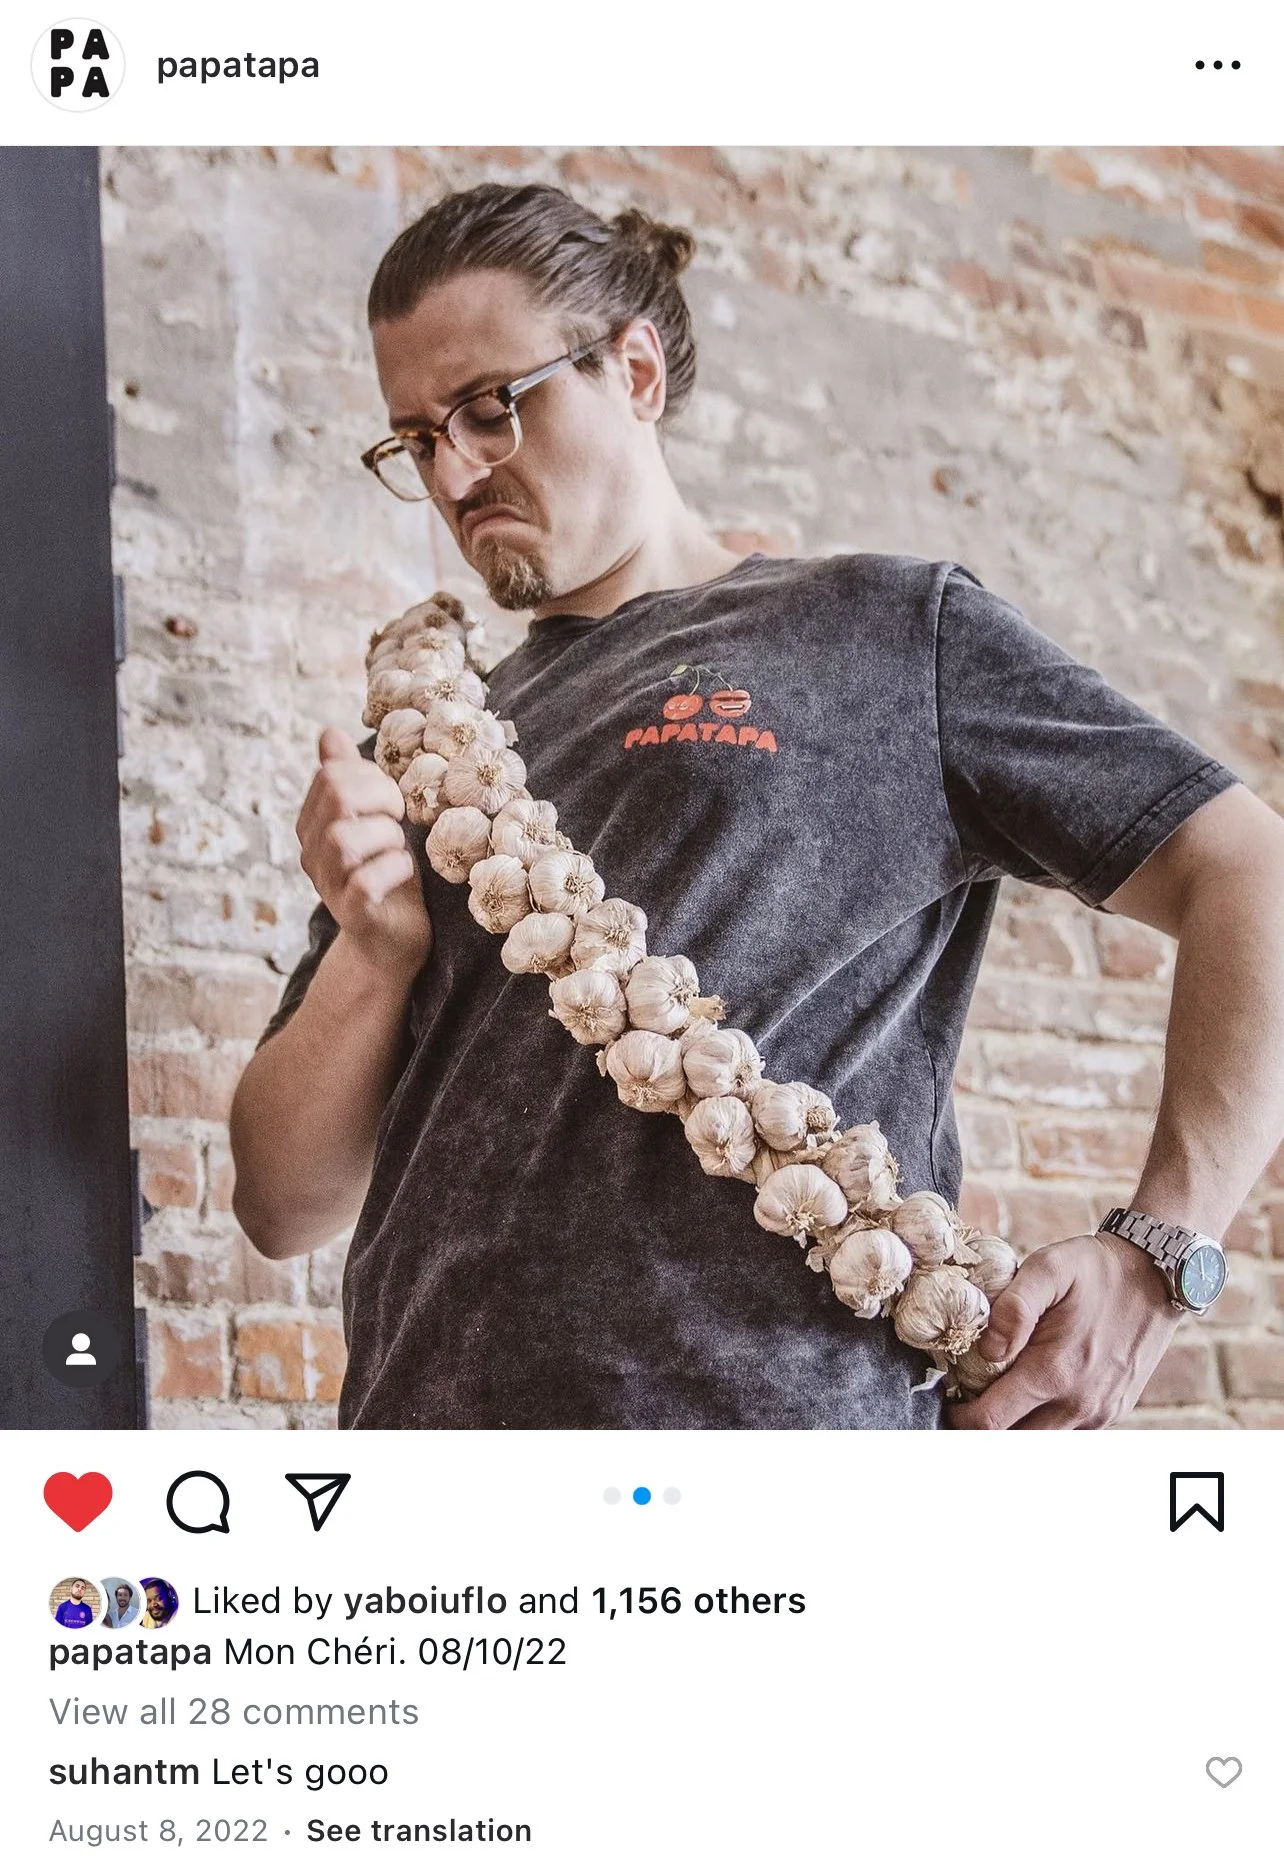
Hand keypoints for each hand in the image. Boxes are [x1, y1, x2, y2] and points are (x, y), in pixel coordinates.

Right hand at [296, 726, 432, 981]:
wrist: (391, 943)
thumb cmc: (387, 875)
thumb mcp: (373, 820)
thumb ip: (350, 779)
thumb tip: (328, 733)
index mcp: (314, 822)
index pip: (332, 774)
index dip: (370, 777)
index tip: (392, 800)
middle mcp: (312, 851)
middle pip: (335, 796)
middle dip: (380, 798)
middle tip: (399, 819)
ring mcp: (328, 883)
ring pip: (344, 838)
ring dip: (386, 836)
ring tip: (399, 849)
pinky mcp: (351, 912)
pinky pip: (365, 881)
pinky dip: (394, 869)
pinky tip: (405, 871)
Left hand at [949, 1232, 1178, 1429]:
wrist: (1156, 1274)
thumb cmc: (1097, 1269)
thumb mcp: (1049, 1268)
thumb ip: (1013, 1308)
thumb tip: (986, 1349)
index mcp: (1054, 1373)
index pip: (990, 1423)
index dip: (960, 1417)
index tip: (949, 1398)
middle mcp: (1079, 1405)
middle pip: (1013, 1442)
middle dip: (984, 1426)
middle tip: (969, 1397)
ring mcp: (1099, 1413)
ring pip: (1041, 1441)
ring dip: (1015, 1425)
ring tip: (1000, 1393)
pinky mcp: (1112, 1412)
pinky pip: (1067, 1432)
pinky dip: (1044, 1421)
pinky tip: (1035, 1391)